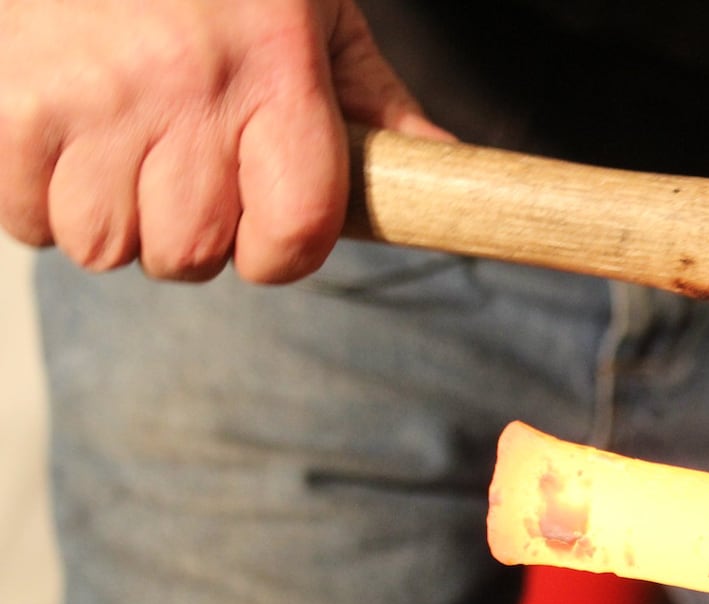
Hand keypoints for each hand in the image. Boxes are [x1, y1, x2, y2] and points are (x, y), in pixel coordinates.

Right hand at [0, 0, 447, 281]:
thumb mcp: (317, 14)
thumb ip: (374, 103)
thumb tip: (447, 175)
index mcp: (276, 72)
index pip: (296, 232)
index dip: (281, 254)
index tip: (267, 233)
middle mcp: (185, 88)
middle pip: (190, 255)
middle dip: (191, 237)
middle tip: (182, 173)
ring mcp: (89, 96)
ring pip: (103, 244)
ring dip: (111, 219)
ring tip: (120, 151)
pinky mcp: (10, 102)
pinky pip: (22, 212)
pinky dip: (36, 196)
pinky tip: (65, 142)